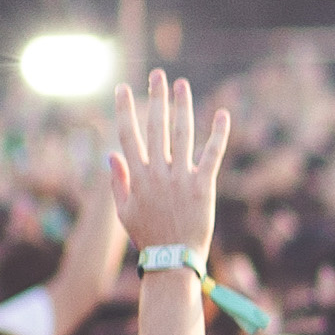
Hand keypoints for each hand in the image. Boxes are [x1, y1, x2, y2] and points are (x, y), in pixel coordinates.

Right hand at [110, 71, 229, 258]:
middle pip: (156, 127)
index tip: (123, 88)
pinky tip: (223, 114)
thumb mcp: (124, 211)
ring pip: (182, 134)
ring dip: (183, 107)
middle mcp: (157, 172)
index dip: (125, 110)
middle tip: (158, 75)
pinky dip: (218, 134)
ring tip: (183, 84)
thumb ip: (118, 182)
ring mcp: (180, 178)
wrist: (172, 259)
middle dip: (156, 98)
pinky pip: (212, 154)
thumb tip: (112, 154)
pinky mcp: (203, 185)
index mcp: (136, 177)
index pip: (128, 135)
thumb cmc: (147, 236)